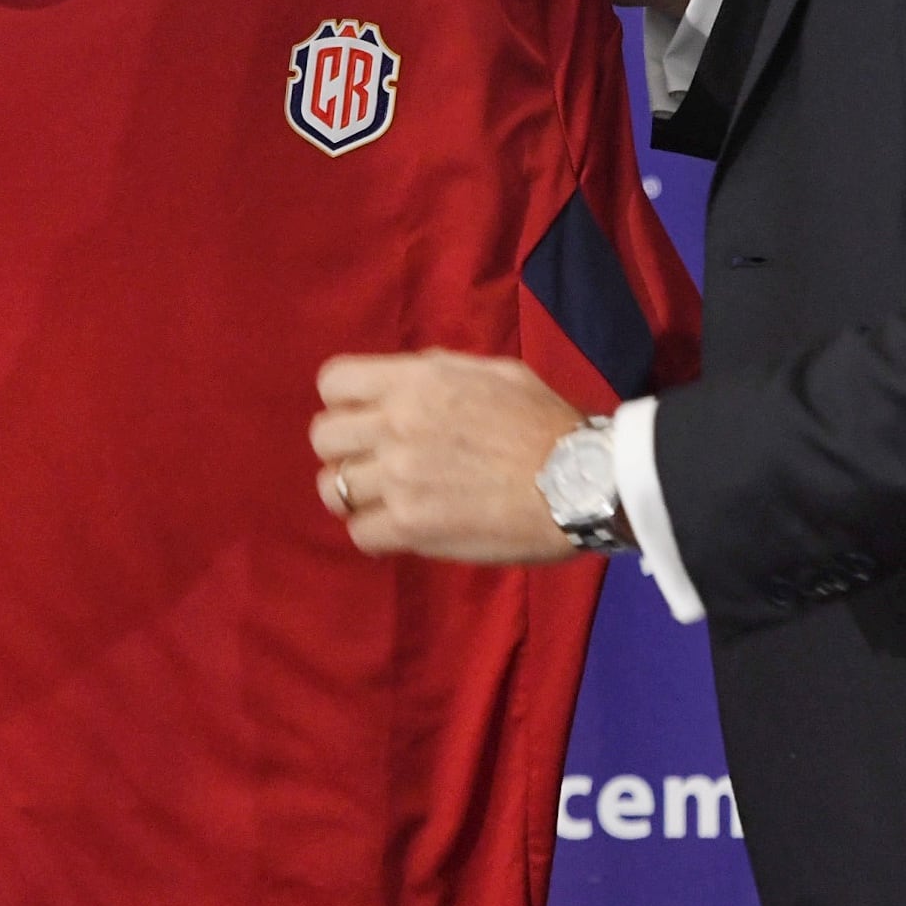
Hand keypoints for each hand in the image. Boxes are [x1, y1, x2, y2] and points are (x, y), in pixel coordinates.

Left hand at [310, 350, 588, 563]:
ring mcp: (400, 479)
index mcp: (416, 381)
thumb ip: (438, 375)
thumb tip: (406, 385)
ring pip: (332, 488)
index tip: (365, 416)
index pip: (333, 382)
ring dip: (355, 494)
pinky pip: (359, 533)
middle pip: (322, 437)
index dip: (344, 401)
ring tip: (384, 499)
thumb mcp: (492, 372)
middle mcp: (397, 425)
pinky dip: (375, 532)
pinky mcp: (412, 527)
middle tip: (375, 461)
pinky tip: (402, 527)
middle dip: (344, 448)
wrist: (582, 481)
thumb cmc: (546, 423)